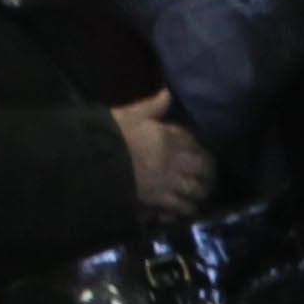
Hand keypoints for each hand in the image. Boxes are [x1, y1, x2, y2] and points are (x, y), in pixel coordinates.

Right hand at [110, 91, 213, 218]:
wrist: (96, 161)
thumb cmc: (112, 133)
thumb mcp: (131, 113)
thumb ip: (152, 105)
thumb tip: (167, 92)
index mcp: (171, 137)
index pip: (195, 143)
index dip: (198, 148)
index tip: (198, 150)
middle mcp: (177, 161)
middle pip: (205, 169)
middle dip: (208, 172)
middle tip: (206, 176)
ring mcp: (170, 182)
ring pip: (196, 191)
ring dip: (199, 193)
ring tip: (197, 196)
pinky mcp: (160, 200)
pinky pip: (179, 208)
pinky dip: (181, 210)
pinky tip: (179, 211)